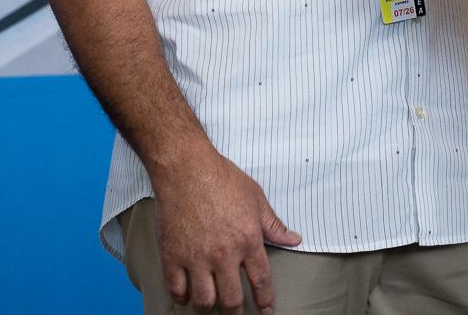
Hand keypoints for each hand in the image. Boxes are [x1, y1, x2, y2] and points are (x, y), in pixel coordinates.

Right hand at [151, 151, 300, 311]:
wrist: (185, 168)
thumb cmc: (221, 178)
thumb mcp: (255, 197)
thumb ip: (273, 224)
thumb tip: (294, 239)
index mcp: (248, 240)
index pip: (261, 281)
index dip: (265, 301)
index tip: (267, 312)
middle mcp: (223, 254)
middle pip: (232, 299)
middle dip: (236, 313)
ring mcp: (197, 257)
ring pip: (204, 300)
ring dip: (209, 308)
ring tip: (212, 307)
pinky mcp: (173, 255)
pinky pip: (177, 288)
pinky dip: (182, 297)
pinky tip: (186, 295)